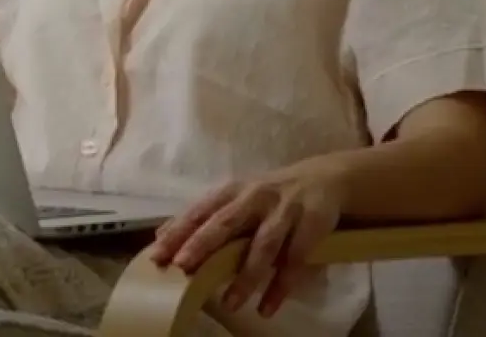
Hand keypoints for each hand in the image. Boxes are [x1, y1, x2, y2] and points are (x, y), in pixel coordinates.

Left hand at [150, 160, 345, 318]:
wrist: (327, 178)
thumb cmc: (271, 196)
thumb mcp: (237, 199)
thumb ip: (204, 217)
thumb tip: (161, 236)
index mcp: (233, 191)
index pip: (200, 211)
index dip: (179, 232)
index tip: (157, 255)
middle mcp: (256, 196)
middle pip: (227, 222)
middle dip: (203, 244)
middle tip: (184, 267)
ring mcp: (286, 209)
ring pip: (263, 244)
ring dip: (246, 276)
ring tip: (229, 303)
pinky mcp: (313, 222)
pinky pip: (297, 258)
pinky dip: (282, 285)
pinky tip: (268, 307)